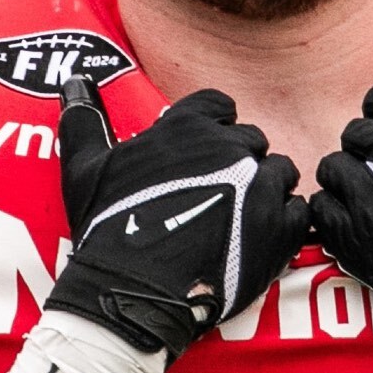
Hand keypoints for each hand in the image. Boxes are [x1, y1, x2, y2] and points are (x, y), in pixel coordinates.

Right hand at [45, 77, 309, 357]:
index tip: (206, 156)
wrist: (131, 292)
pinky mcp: (280, 228)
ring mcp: (259, 187)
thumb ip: (84, 118)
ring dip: (265, 191)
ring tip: (240, 221)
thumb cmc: (108, 229)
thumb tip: (74, 79)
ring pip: (280, 173)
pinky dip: (285, 224)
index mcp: (189, 126)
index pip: (222, 105)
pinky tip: (260, 240)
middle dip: (240, 164)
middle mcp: (230, 148)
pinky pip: (299, 211)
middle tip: (219, 198)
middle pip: (253, 141)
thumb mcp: (85, 168)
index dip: (217, 129)